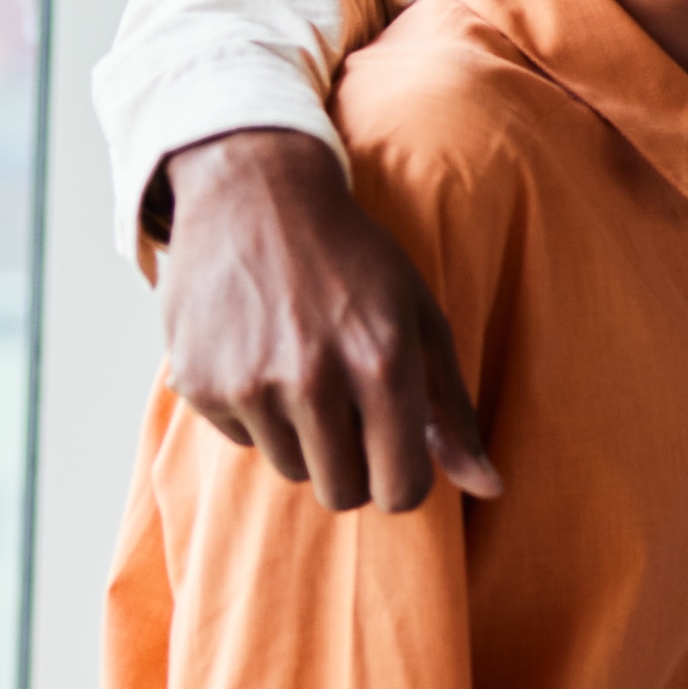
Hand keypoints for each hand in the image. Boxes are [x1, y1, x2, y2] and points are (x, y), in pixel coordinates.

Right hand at [152, 129, 495, 510]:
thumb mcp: (421, 319)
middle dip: (354, 463)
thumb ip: (454, 409)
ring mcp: (248, 384)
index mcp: (382, 363)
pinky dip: (255, 413)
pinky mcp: (197, 384)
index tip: (398, 455)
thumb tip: (490, 489)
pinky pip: (241, 440)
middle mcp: (312, 379)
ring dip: (305, 437)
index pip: (399, 489)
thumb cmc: (355, 262)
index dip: (403, 481)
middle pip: (342, 491)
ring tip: (306, 370)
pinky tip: (261, 355)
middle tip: (352, 407)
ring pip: (291, 469)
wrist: (256, 197)